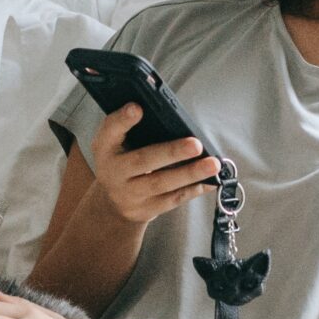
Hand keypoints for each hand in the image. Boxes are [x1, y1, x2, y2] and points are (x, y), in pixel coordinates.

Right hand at [86, 103, 218, 226]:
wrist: (111, 203)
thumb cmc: (121, 161)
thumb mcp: (115, 143)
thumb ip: (131, 127)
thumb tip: (167, 114)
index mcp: (106, 147)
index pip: (110, 130)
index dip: (123, 120)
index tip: (137, 108)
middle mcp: (114, 172)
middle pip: (143, 161)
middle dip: (172, 152)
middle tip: (196, 144)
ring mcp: (130, 194)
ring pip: (162, 184)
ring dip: (190, 173)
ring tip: (213, 164)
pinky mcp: (146, 210)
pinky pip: (172, 200)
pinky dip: (193, 190)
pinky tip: (211, 181)